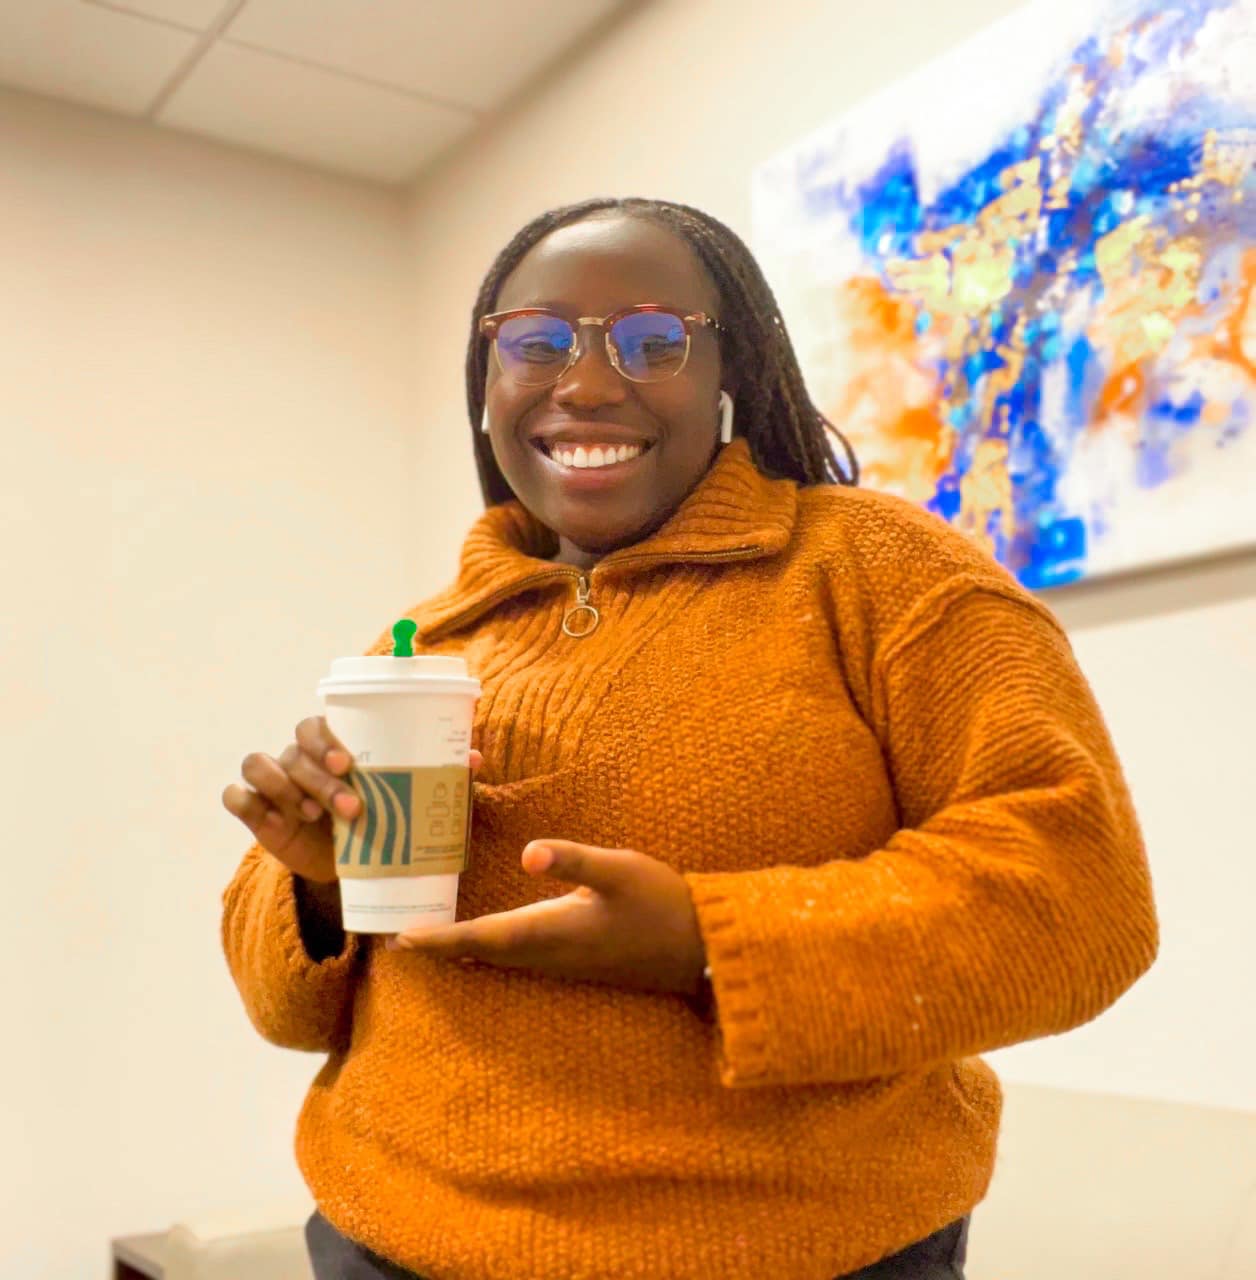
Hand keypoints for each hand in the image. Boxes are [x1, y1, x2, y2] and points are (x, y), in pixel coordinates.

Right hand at [222, 715, 481, 884]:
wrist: (352, 867)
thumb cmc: (381, 818)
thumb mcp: (406, 800)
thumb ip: (434, 775)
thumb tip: (472, 756)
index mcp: (331, 746)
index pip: (315, 722)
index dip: (325, 737)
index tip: (348, 763)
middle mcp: (297, 757)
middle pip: (294, 747)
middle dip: (318, 775)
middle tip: (350, 806)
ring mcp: (272, 783)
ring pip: (261, 764)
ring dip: (286, 788)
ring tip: (314, 817)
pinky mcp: (255, 812)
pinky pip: (236, 796)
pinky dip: (252, 805)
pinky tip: (278, 824)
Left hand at [388, 840, 707, 996]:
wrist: (701, 949)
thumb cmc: (661, 905)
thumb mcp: (619, 871)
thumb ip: (573, 860)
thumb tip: (528, 852)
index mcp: (550, 933)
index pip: (480, 938)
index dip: (439, 939)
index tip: (401, 938)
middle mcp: (548, 955)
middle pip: (480, 953)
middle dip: (440, 946)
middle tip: (400, 935)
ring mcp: (563, 962)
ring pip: (498, 958)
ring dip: (463, 947)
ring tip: (431, 934)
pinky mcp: (576, 960)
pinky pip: (518, 957)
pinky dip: (490, 947)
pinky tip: (487, 935)